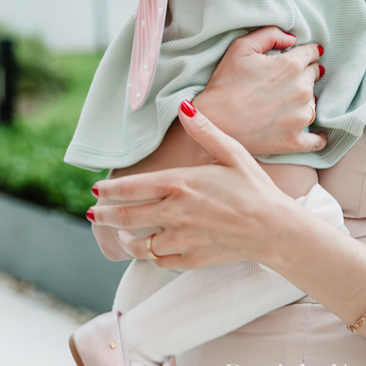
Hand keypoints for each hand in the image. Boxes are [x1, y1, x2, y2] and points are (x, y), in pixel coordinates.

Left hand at [91, 113, 298, 270]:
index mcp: (180, 184)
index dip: (109, 190)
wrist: (273, 228)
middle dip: (105, 214)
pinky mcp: (189, 258)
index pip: (132, 188)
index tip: (95, 190)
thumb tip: (184, 106)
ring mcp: (180, 239)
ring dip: (124, 237)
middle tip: (93, 212)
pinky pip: (158, 260)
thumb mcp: (232, 152)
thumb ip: (204, 130)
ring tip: (117, 232)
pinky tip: (147, 249)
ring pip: (139, 243)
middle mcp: (174, 212)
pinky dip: (148, 255)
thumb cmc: (254, 187)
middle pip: (127, 216)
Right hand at [194, 26, 325, 155]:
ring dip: (306, 100)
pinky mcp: (295, 140)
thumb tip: (292, 38)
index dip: (305, 52)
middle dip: (304, 74)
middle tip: (286, 80)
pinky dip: (318, 138)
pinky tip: (317, 135)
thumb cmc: (225, 83)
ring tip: (285, 103)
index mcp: (291, 65)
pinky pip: (317, 140)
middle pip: (314, 75)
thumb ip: (270, 34)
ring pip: (314, 102)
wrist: (213, 121)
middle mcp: (301, 90)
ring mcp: (300, 117)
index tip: (300, 57)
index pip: (311, 53)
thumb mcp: (241, 47)